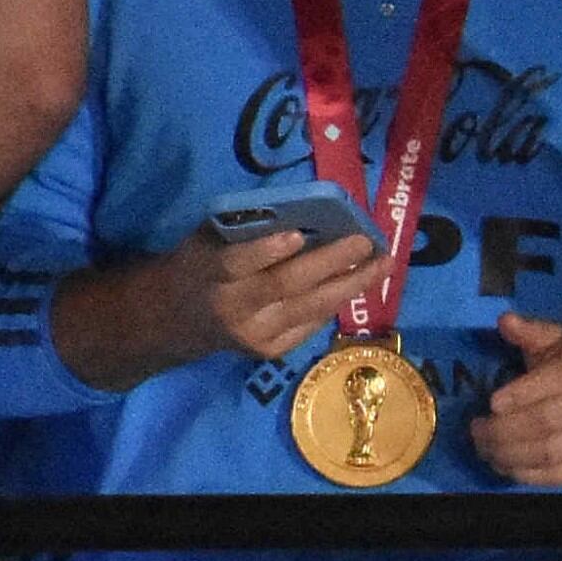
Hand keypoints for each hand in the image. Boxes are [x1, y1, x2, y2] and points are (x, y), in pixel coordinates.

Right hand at [50, 225, 385, 391]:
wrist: (179, 319)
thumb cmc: (202, 264)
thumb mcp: (208, 241)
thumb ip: (244, 229)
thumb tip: (305, 210)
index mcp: (209, 274)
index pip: (236, 263)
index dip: (265, 251)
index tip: (295, 234)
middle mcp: (232, 308)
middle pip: (286, 286)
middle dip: (330, 262)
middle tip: (365, 241)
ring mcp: (253, 335)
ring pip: (310, 308)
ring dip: (352, 284)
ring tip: (383, 263)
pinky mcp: (270, 351)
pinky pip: (312, 323)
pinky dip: (337, 300)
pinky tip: (360, 282)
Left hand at [469, 313, 561, 485]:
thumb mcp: (561, 338)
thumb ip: (532, 331)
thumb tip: (505, 322)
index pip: (553, 383)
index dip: (519, 396)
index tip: (492, 404)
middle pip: (545, 424)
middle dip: (501, 432)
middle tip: (477, 432)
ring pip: (549, 453)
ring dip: (508, 456)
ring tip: (486, 450)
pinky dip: (528, 475)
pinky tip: (508, 466)